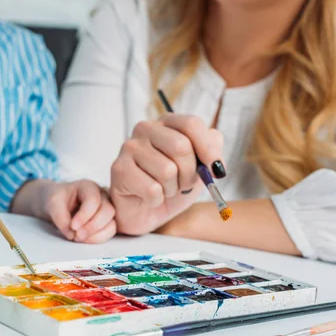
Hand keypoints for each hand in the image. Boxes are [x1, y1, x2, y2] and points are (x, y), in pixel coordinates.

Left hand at [42, 180, 115, 243]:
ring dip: (96, 235)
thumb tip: (72, 234)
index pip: (93, 200)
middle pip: (108, 211)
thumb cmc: (57, 199)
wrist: (57, 205)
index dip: (84, 216)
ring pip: (112, 223)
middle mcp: (101, 195)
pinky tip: (85, 239)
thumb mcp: (52, 203)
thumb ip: (60, 217)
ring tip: (79, 238)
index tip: (72, 226)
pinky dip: (98, 238)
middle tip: (76, 235)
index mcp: (88, 186)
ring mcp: (106, 208)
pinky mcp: (107, 221)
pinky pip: (110, 232)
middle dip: (92, 226)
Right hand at [110, 115, 224, 235]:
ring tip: (164, 190)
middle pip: (181, 146)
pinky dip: (157, 200)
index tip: (217, 169)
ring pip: (167, 170)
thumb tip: (215, 153)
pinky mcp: (119, 169)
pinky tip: (149, 198)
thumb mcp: (198, 168)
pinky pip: (152, 189)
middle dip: (190, 174)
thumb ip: (210, 152)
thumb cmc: (170, 186)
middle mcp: (145, 129)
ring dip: (172, 189)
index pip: (191, 124)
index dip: (208, 148)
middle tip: (183, 184)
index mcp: (166, 123)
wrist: (145, 212)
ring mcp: (129, 147)